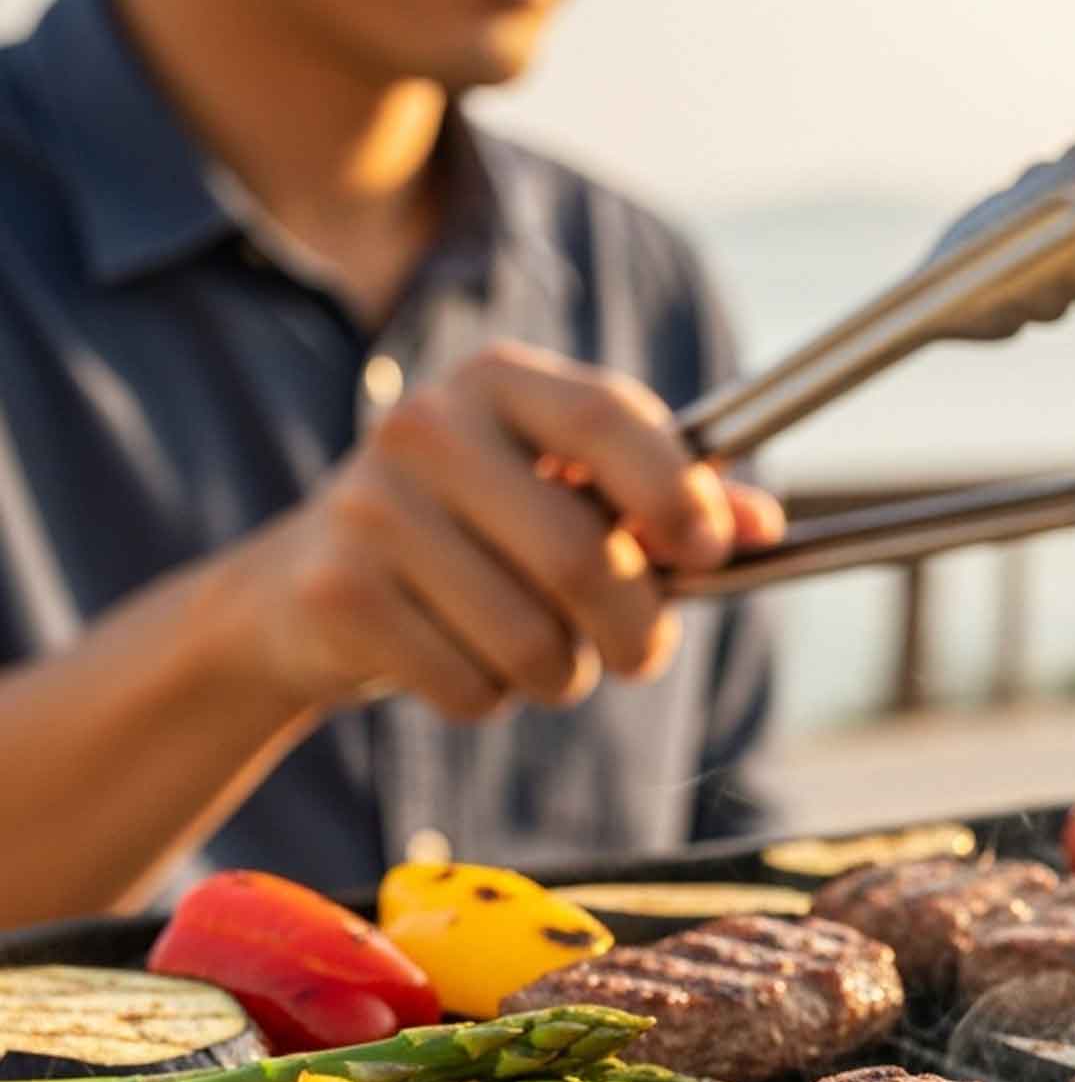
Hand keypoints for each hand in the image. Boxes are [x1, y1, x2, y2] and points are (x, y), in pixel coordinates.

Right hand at [231, 341, 782, 719]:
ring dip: (559, 676)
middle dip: (634, 630)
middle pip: (581, 556)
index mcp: (500, 383)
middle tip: (637, 653)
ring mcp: (371, 507)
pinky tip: (459, 661)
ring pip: (531, 640)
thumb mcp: (563, 498)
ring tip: (535, 654)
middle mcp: (428, 427)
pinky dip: (489, 698)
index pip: (608, 418)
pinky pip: (471, 687)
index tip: (712, 550)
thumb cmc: (472, 540)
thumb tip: (765, 524)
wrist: (301, 590)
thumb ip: (666, 506)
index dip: (675, 492)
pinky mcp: (337, 592)